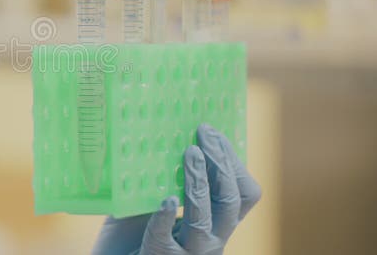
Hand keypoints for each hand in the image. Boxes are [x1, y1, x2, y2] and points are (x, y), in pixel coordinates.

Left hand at [92, 124, 261, 253]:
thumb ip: (167, 178)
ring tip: (190, 153)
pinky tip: (166, 200)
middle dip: (220, 163)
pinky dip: (165, 217)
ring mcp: (188, 254)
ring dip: (198, 182)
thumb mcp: (156, 200)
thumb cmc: (134, 231)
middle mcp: (210, 240)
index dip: (233, 162)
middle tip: (204, 135)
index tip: (214, 134)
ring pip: (204, 220)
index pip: (243, 194)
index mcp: (215, 224)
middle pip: (230, 201)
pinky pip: (164, 238)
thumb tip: (167, 135)